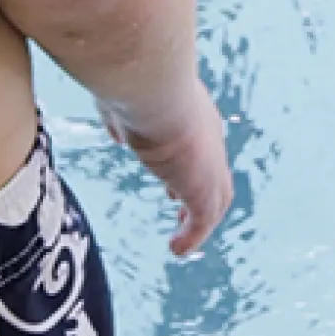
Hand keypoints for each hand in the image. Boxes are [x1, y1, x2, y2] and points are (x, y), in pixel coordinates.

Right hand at [102, 88, 232, 256]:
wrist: (152, 86)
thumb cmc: (133, 86)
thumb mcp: (123, 103)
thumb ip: (121, 119)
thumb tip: (119, 134)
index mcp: (194, 114)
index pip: (197, 147)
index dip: (183, 167)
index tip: (169, 183)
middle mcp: (210, 137)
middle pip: (214, 173)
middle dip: (198, 193)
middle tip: (179, 207)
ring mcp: (211, 164)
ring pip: (215, 199)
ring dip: (199, 219)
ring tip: (181, 239)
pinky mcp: (204, 188)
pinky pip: (203, 220)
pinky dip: (193, 237)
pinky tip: (176, 249)